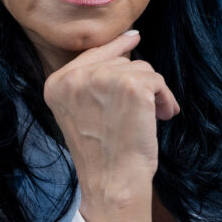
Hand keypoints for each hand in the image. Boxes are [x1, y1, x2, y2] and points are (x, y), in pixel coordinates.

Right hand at [43, 30, 179, 195]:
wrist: (112, 182)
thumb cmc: (102, 155)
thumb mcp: (83, 112)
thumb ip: (94, 80)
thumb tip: (131, 39)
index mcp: (57, 83)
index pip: (92, 53)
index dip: (116, 48)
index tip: (135, 38)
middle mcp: (75, 77)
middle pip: (120, 61)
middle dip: (137, 85)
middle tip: (142, 113)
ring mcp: (103, 78)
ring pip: (141, 69)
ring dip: (153, 93)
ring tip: (150, 118)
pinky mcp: (131, 85)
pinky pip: (157, 80)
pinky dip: (165, 99)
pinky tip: (161, 117)